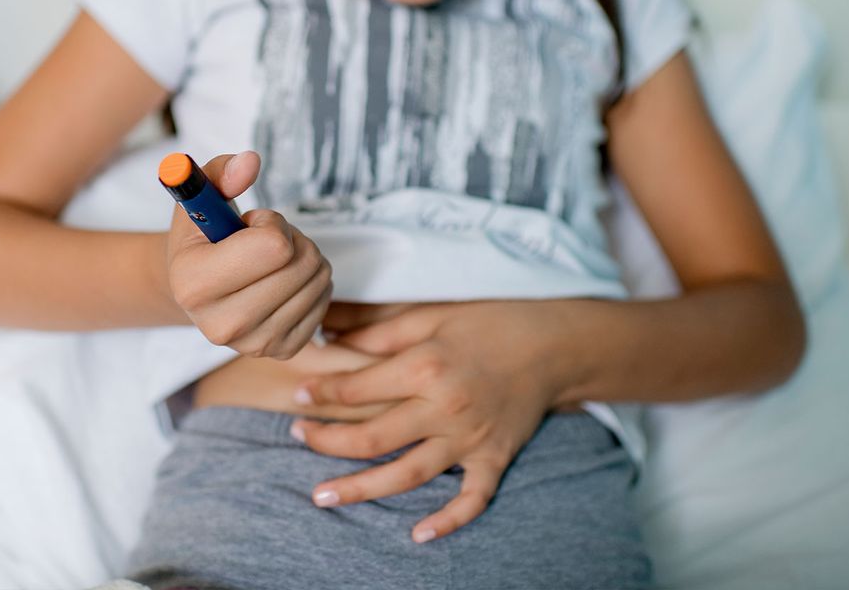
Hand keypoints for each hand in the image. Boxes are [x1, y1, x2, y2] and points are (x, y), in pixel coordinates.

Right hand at [167, 152, 332, 359]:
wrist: (199, 289)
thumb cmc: (204, 236)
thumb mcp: (203, 197)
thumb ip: (222, 172)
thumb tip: (250, 162)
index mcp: (193, 286)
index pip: (274, 247)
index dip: (271, 223)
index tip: (252, 224)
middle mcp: (221, 326)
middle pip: (302, 264)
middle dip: (293, 239)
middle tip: (267, 241)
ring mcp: (254, 344)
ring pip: (319, 280)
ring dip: (304, 258)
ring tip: (273, 261)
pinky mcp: (282, 351)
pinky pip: (325, 301)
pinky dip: (312, 283)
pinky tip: (284, 282)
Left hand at [290, 301, 561, 542]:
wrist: (554, 343)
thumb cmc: (486, 322)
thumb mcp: (429, 312)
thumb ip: (374, 325)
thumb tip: (325, 326)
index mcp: (425, 366)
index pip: (357, 389)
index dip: (320, 393)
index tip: (295, 393)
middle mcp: (445, 408)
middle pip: (372, 439)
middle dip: (326, 442)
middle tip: (295, 437)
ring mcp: (471, 439)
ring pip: (407, 476)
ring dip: (361, 490)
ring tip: (322, 497)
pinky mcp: (495, 458)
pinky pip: (471, 500)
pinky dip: (447, 522)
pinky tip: (417, 536)